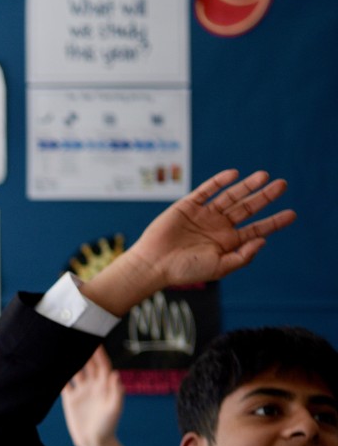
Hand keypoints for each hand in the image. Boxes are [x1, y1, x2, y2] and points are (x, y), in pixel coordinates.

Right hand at [61, 346, 123, 445]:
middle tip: (76, 338)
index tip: (94, 341)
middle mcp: (93, 385)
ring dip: (70, 361)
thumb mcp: (114, 409)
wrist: (93, 441)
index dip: (99, 353)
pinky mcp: (70, 398)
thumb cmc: (108, 426)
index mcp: (105, 386)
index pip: (102, 365)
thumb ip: (116, 392)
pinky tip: (53, 367)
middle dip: (83, 352)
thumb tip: (115, 373)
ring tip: (62, 348)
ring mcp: (81, 391)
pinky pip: (64, 383)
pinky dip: (59, 375)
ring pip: (75, 371)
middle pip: (88, 364)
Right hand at [126, 169, 295, 291]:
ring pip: (230, 196)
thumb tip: (262, 240)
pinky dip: (218, 182)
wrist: (153, 265)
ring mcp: (203, 215)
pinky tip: (234, 174)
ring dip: (246, 186)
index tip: (292, 214)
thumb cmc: (184, 270)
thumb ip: (242, 256)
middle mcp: (217, 227)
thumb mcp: (219, 268)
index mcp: (226, 242)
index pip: (255, 229)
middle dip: (264, 196)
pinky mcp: (187, 206)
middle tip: (282, 185)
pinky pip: (206, 190)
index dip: (273, 222)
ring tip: (264, 176)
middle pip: (247, 208)